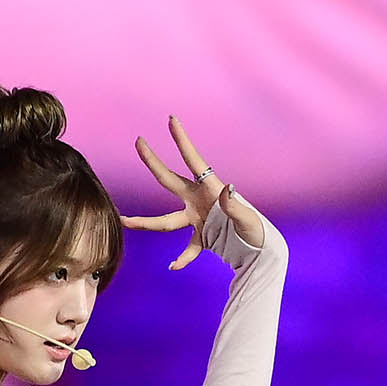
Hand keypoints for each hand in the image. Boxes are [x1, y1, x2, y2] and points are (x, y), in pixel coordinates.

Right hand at [120, 115, 263, 270]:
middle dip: (152, 161)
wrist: (261, 250)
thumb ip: (234, 205)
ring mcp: (198, 219)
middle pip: (168, 180)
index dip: (182, 140)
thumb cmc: (257, 231)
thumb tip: (226, 189)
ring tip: (125, 222)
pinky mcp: (202, 237)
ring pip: (166, 221)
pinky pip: (188, 248)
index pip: (193, 159)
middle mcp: (199, 201)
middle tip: (138, 141)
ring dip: (146, 223)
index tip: (171, 119)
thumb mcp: (248, 218)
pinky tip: (174, 267)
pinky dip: (183, 259)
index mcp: (211, 189)